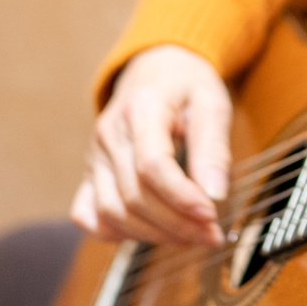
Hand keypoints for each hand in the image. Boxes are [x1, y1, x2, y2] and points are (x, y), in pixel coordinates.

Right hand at [70, 44, 232, 246]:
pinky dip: (117, 233)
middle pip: (134, 196)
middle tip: (212, 234)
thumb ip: (213, 149)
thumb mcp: (212, 104)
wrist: (156, 69)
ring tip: (191, 236)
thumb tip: (215, 195)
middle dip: (177, 225)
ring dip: (154, 235)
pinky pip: (90, 215)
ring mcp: (95, 156)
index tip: (212, 216)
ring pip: (112, 213)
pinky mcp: (91, 172)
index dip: (182, 199)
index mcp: (141, 109)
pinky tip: (150, 232)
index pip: (152, 166)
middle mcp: (109, 134)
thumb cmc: (187, 86)